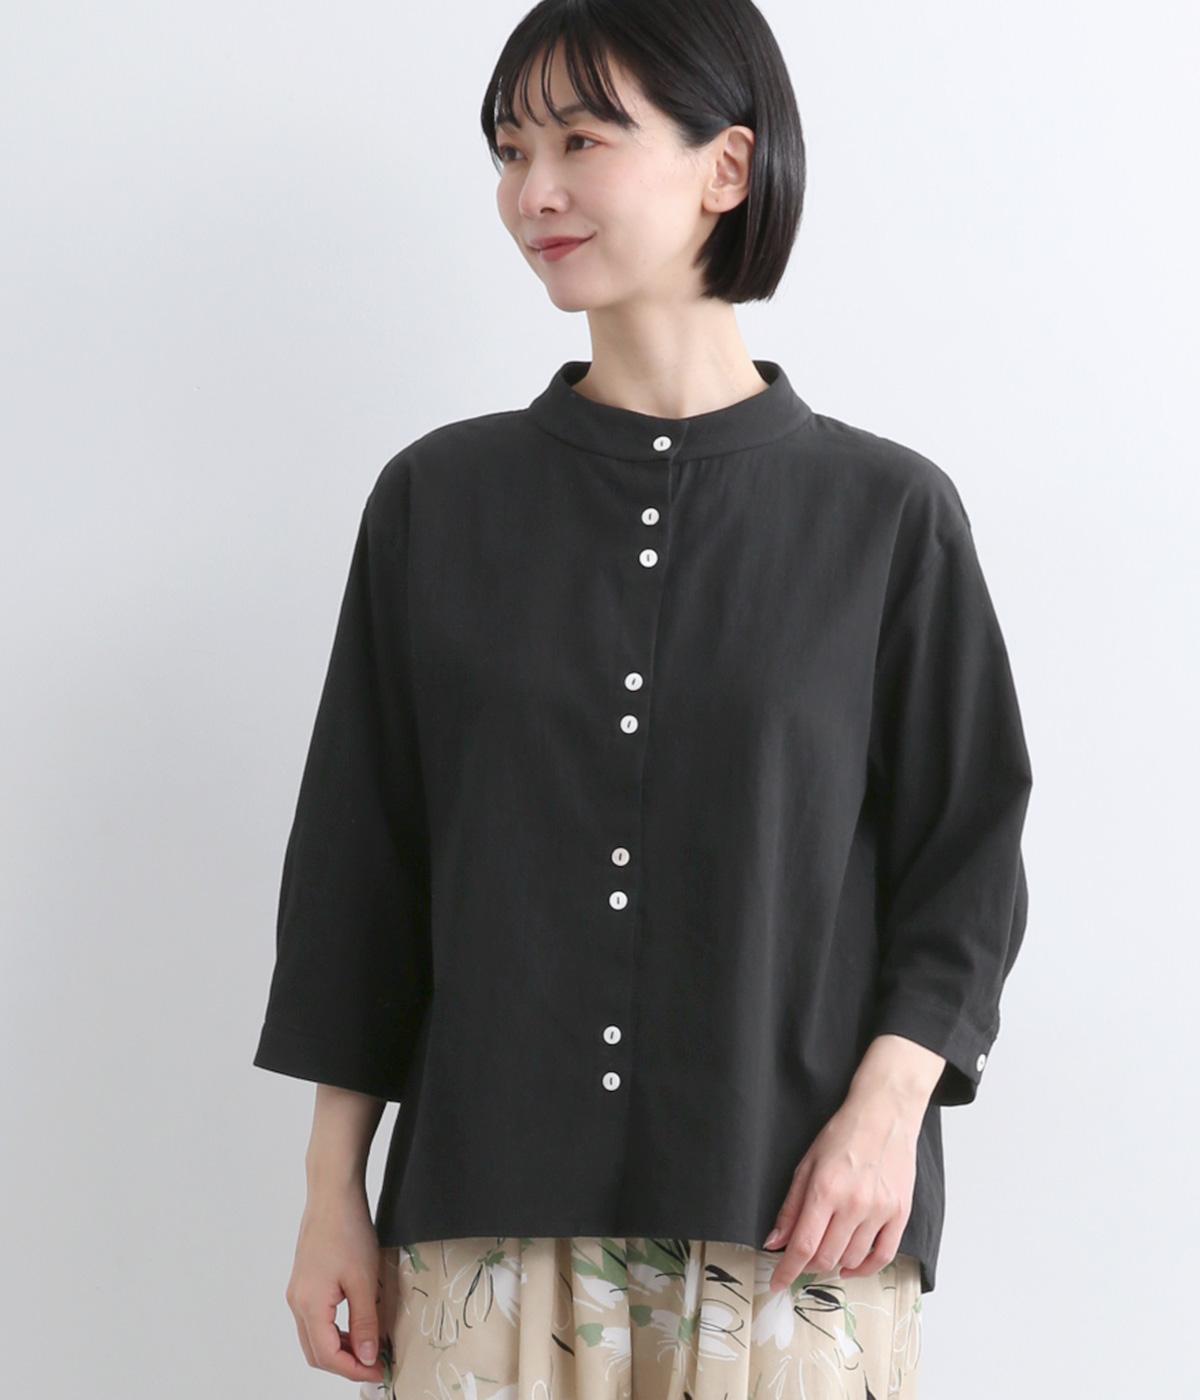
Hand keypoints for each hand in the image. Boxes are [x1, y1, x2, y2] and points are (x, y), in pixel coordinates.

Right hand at [284, 1187, 388, 1383]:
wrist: (332, 1194)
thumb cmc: (349, 1231)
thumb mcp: (364, 1280)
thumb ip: (365, 1322)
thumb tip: (366, 1357)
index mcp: (309, 1306)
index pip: (327, 1356)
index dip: (354, 1369)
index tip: (379, 1370)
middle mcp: (297, 1303)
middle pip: (316, 1352)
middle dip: (345, 1364)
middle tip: (375, 1363)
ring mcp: (297, 1292)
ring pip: (314, 1337)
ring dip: (339, 1348)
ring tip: (369, 1346)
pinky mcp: (303, 1282)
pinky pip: (314, 1319)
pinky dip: (334, 1330)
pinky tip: (355, 1324)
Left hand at [762, 1089, 920, 1291]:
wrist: (884, 1115)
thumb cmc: (843, 1134)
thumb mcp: (806, 1164)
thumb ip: (791, 1207)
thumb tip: (775, 1242)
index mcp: (825, 1189)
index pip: (803, 1245)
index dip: (787, 1270)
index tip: (777, 1283)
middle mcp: (854, 1204)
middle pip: (826, 1258)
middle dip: (807, 1267)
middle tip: (800, 1261)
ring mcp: (880, 1211)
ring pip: (852, 1260)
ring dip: (833, 1265)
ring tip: (825, 1254)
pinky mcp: (900, 1214)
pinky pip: (883, 1256)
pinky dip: (864, 1269)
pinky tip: (851, 1266)